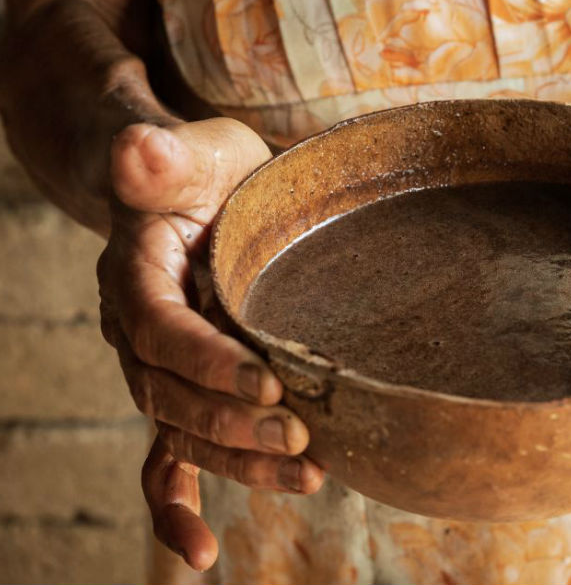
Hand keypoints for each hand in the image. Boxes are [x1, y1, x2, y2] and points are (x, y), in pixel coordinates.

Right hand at [98, 118, 324, 569]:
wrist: (199, 195)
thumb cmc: (205, 171)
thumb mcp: (194, 152)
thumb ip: (163, 157)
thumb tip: (139, 150)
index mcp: (135, 275)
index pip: (160, 329)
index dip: (207, 362)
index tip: (267, 384)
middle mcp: (139, 334)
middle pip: (172, 396)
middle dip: (235, 426)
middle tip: (302, 441)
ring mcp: (161, 372)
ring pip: (185, 434)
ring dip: (240, 467)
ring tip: (310, 479)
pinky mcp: (187, 393)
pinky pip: (169, 459)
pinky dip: (179, 505)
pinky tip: (199, 553)